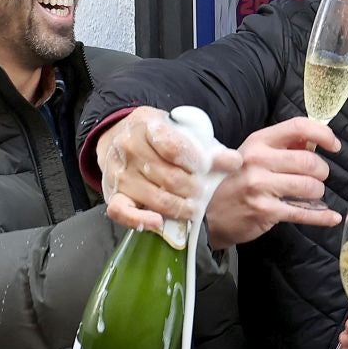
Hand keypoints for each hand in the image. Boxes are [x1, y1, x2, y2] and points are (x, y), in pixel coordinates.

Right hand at [96, 106, 241, 232]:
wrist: (116, 137)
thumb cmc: (155, 136)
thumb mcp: (178, 130)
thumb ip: (206, 145)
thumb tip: (235, 161)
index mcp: (147, 126)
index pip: (173, 147)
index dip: (195, 161)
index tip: (206, 168)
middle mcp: (129, 149)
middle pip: (169, 177)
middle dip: (193, 189)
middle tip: (203, 193)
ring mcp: (120, 174)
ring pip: (155, 197)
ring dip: (180, 208)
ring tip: (193, 208)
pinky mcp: (112, 195)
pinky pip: (122, 212)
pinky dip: (140, 220)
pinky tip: (158, 222)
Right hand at [204, 117, 343, 244]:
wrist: (206, 214)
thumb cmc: (233, 181)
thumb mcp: (251, 155)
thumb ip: (282, 146)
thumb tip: (315, 140)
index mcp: (258, 142)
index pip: (298, 127)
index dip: (323, 134)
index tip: (334, 145)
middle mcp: (259, 161)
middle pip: (310, 161)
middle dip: (322, 172)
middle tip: (316, 178)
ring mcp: (261, 187)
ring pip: (310, 187)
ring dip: (317, 193)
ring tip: (308, 195)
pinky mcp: (266, 211)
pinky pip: (304, 213)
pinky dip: (322, 216)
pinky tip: (331, 216)